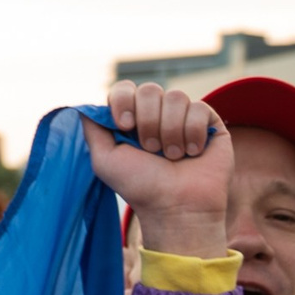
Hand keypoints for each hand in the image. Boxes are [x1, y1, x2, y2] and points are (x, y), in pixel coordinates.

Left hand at [84, 82, 232, 259]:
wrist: (176, 205)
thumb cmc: (140, 186)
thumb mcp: (104, 160)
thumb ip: (93, 129)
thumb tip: (85, 105)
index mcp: (132, 120)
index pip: (125, 89)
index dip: (124, 101)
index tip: (125, 126)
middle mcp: (157, 114)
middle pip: (150, 90)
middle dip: (148, 121)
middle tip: (151, 150)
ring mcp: (183, 117)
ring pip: (176, 97)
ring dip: (170, 130)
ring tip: (173, 156)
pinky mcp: (209, 123)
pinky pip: (200, 108)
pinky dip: (193, 132)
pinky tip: (193, 153)